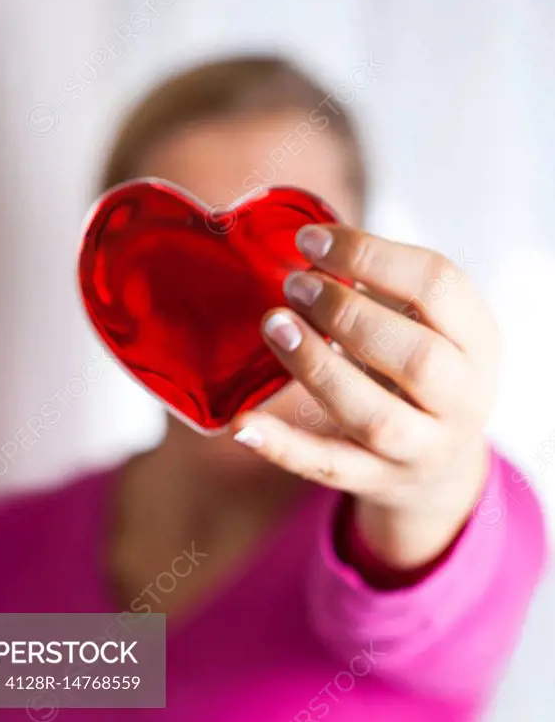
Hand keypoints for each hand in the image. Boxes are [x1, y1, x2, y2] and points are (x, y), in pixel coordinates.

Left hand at [233, 224, 499, 568]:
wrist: (439, 462)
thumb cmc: (420, 367)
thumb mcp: (427, 323)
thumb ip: (383, 286)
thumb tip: (312, 246)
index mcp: (477, 341)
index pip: (438, 286)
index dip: (371, 255)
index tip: (312, 241)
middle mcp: (461, 399)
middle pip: (417, 357)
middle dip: (347, 313)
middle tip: (295, 285)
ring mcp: (421, 449)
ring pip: (373, 417)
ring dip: (318, 368)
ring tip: (274, 325)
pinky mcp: (377, 481)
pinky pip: (329, 468)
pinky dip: (284, 447)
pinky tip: (245, 424)